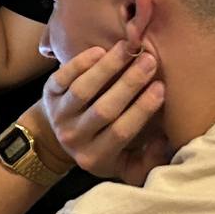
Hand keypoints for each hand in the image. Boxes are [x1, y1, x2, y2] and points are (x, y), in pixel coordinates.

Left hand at [37, 42, 167, 181]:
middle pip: (103, 110)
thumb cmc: (104, 147)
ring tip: (129, 49)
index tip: (161, 87)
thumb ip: (149, 160)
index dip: (142, 109)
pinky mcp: (48, 95)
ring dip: (107, 67)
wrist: (57, 139)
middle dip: (129, 83)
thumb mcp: (126, 164)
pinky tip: (100, 50)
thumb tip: (166, 140)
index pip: (122, 131)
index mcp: (96, 158)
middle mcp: (74, 138)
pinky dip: (80, 63)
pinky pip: (62, 78)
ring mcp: (59, 116)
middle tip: (149, 61)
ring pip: (82, 91)